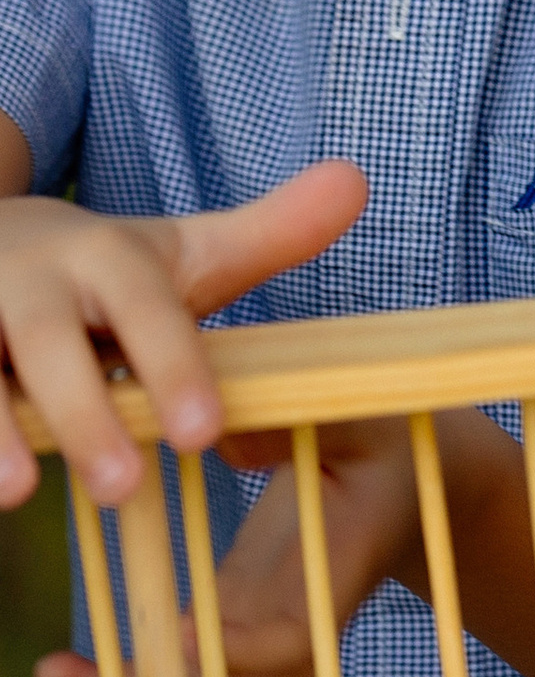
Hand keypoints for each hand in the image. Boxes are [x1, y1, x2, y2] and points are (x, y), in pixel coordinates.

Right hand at [0, 159, 367, 507]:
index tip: (206, 434)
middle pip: (50, 346)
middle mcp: (25, 281)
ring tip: (17, 495)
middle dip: (87, 414)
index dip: (175, 368)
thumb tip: (359, 181)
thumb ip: (268, 235)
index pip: (146, 310)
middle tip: (129, 488)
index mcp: (101, 257)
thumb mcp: (180, 253)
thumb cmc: (102, 274)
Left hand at [36, 411, 418, 676]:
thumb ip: (305, 426)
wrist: (414, 481)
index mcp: (344, 578)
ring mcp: (268, 640)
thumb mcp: (364, 421)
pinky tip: (65, 670)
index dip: (243, 652)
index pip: (297, 640)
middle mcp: (309, 629)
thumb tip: (228, 439)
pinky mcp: (232, 629)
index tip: (182, 637)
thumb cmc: (391, 442)